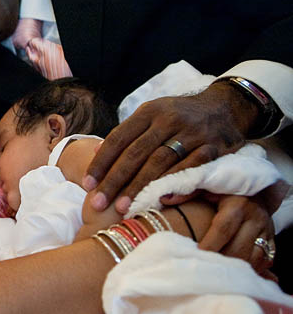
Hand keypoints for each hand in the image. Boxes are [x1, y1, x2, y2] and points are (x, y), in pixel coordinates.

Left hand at [83, 82, 258, 213]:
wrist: (227, 106)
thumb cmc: (180, 116)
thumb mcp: (153, 114)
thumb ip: (127, 133)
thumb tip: (95, 151)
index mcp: (150, 111)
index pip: (119, 138)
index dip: (101, 162)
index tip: (87, 184)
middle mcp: (169, 120)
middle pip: (136, 153)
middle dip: (115, 180)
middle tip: (98, 203)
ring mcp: (193, 133)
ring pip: (160, 163)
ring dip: (139, 187)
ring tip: (122, 208)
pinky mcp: (215, 147)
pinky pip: (192, 169)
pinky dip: (176, 185)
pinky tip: (161, 201)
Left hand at [162, 182, 283, 273]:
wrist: (255, 190)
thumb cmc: (225, 190)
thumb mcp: (207, 186)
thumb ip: (187, 192)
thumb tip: (163, 199)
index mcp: (238, 204)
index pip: (223, 229)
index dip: (210, 244)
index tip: (196, 255)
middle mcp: (256, 218)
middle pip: (238, 248)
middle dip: (220, 262)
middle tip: (201, 270)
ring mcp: (266, 232)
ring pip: (253, 259)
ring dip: (234, 270)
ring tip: (214, 275)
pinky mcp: (272, 242)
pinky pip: (263, 262)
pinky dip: (248, 271)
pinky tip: (232, 276)